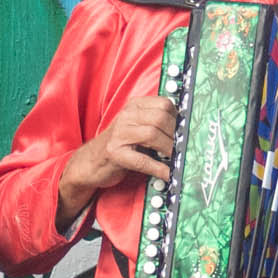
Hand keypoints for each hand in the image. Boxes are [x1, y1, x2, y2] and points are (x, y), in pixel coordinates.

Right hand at [55, 85, 179, 216]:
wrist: (90, 162)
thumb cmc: (120, 145)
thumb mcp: (137, 128)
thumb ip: (157, 124)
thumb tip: (186, 133)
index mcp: (134, 106)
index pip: (164, 104)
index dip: (179, 119)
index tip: (187, 131)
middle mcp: (126, 116)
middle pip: (160, 118)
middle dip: (176, 135)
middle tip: (184, 149)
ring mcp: (118, 134)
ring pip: (152, 135)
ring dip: (169, 150)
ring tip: (177, 160)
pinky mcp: (114, 153)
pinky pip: (142, 160)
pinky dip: (158, 168)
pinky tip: (167, 174)